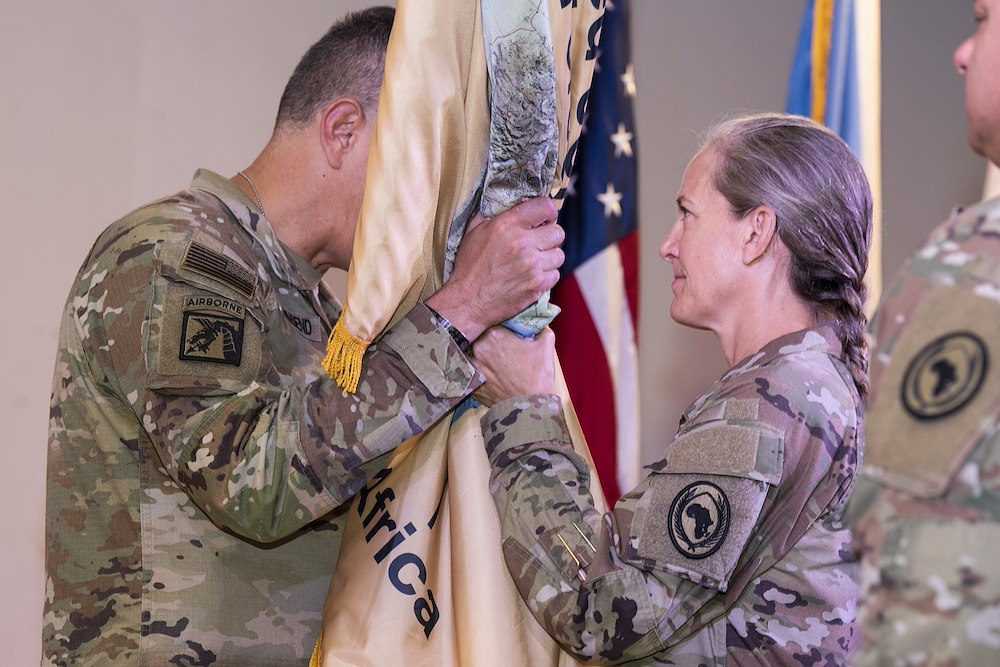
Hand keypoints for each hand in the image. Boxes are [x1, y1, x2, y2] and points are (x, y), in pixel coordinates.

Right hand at [425, 198, 563, 340]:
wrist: (467, 301)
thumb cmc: (469, 267)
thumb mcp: (474, 232)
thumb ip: (493, 214)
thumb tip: (508, 203)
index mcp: (507, 225)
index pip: (545, 207)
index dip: (548, 211)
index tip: (545, 218)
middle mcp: (522, 243)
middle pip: (558, 232)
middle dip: (549, 236)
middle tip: (539, 243)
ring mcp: (532, 266)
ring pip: (559, 255)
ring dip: (549, 258)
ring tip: (535, 262)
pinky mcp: (537, 285)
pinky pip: (555, 275)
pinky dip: (546, 276)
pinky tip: (533, 277)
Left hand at [472, 327, 555, 406]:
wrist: (529, 407)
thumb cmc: (537, 376)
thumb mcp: (546, 346)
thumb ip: (542, 330)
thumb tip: (540, 326)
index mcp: (494, 335)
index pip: (494, 324)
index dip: (501, 329)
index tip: (508, 335)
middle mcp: (478, 348)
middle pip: (481, 339)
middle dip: (490, 343)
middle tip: (502, 350)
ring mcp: (472, 367)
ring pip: (473, 356)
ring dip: (482, 358)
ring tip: (495, 364)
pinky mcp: (471, 384)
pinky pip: (471, 374)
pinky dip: (478, 373)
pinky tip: (489, 377)